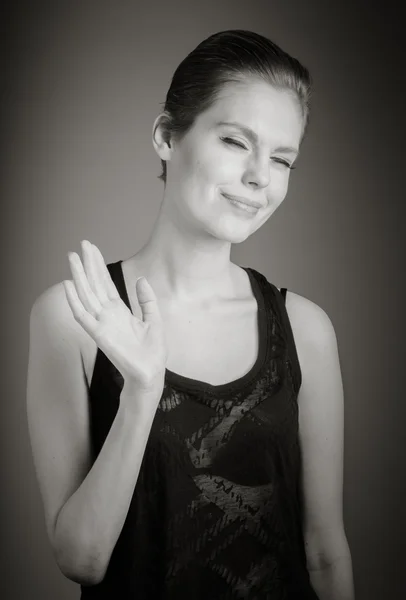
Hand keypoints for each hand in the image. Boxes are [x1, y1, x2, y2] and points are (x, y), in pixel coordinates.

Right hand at [63, 240, 167, 392]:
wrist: (150, 373)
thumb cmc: (152, 351)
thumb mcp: (153, 319)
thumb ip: (146, 300)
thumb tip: (140, 278)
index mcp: (119, 310)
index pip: (105, 283)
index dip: (98, 265)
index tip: (92, 248)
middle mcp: (107, 314)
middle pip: (94, 284)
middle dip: (88, 264)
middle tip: (81, 244)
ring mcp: (101, 323)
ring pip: (86, 295)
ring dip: (78, 276)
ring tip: (72, 257)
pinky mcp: (99, 334)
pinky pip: (82, 315)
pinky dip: (74, 300)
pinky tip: (68, 284)